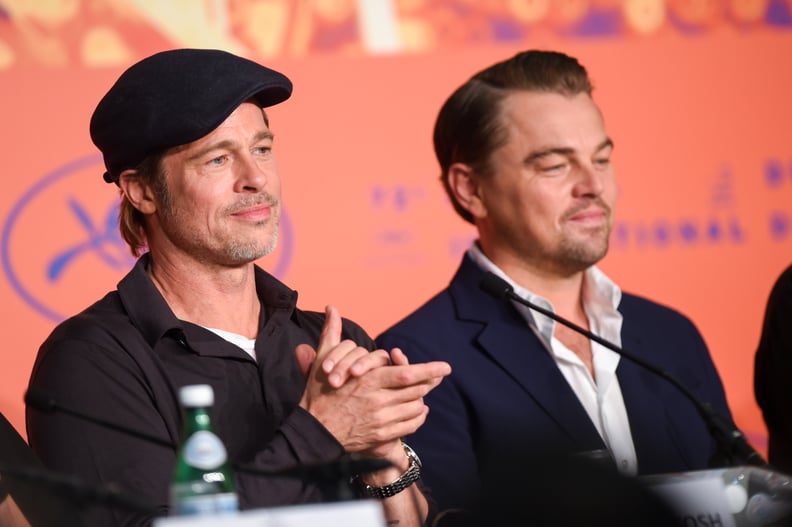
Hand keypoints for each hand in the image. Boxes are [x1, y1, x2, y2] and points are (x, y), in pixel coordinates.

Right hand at [297, 306, 450, 456]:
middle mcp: (378, 400)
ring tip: (424, 392)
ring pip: (415, 407)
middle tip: (439, 376)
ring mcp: (381, 420)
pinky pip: (410, 426)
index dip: (430, 370)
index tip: (445, 367)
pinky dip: (418, 417)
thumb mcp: (323, 362)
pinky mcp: (382, 435)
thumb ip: (331, 334)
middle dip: (430, 382)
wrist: (313, 432)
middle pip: (416, 390)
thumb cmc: (318, 394)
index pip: (407, 374)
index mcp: (368, 381)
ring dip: (422, 399)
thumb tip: (331, 307)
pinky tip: (417, 410)